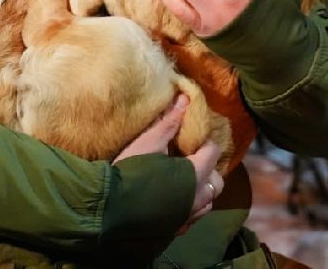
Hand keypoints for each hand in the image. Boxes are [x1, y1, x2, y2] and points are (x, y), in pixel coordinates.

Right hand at [111, 94, 222, 233]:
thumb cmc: (131, 169)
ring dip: (202, 189)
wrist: (110, 206)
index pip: (212, 152)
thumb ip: (170, 121)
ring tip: (186, 181)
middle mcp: (198, 197)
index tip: (191, 138)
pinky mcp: (177, 229)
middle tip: (190, 159)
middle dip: (208, 168)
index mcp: (196, 173)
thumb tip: (185, 99)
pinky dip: (191, 207)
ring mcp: (189, 216)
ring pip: (208, 202)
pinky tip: (176, 200)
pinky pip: (194, 217)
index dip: (204, 142)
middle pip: (217, 181)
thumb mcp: (150, 141)